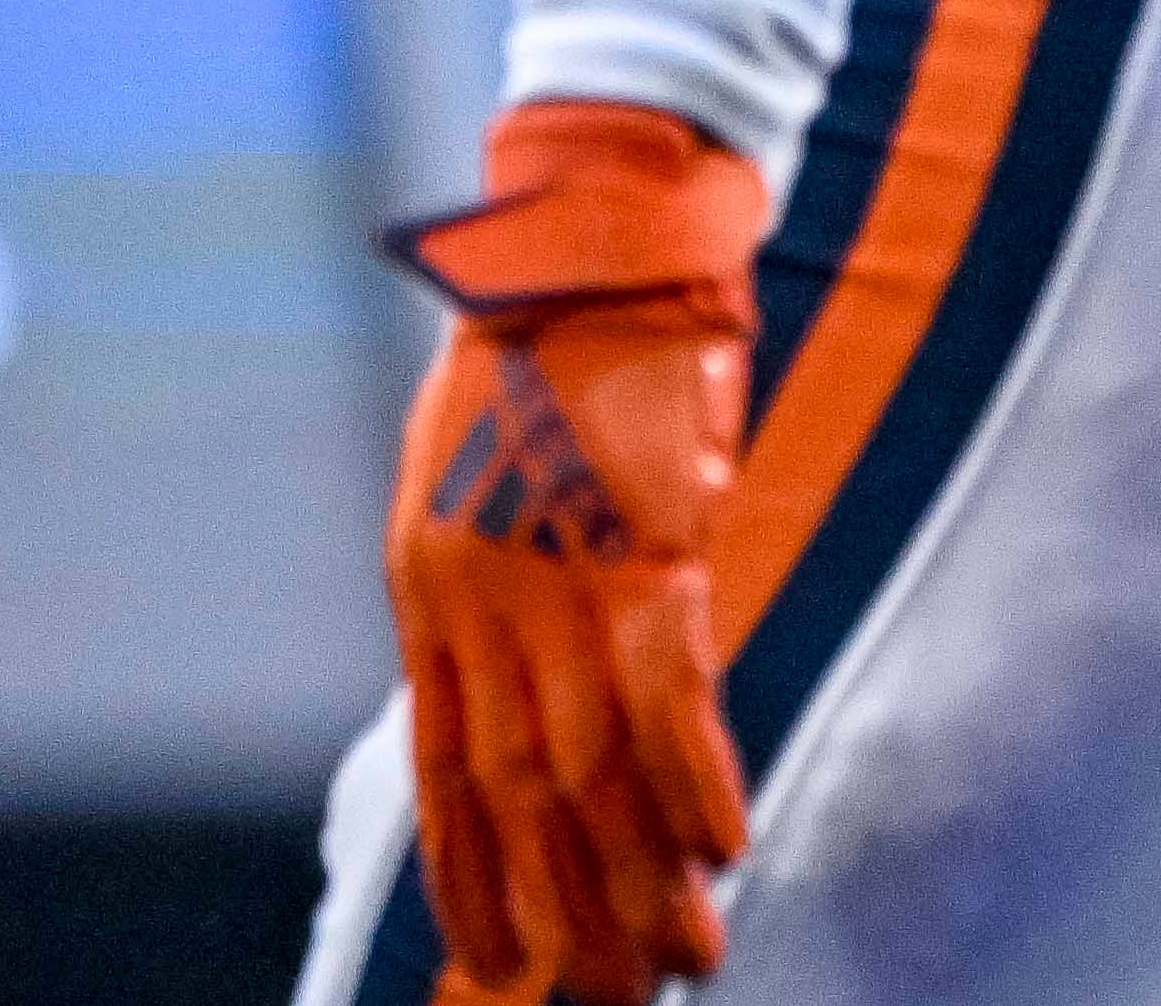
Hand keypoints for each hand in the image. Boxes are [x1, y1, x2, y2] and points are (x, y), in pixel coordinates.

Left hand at [384, 99, 765, 998]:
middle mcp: (482, 601)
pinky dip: (698, 771)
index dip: (473, 878)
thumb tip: (537, 661)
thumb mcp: (480, 469)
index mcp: (433, 588)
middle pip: (523, 795)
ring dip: (642, 875)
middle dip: (565, 912)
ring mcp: (562, 574)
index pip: (449, 772)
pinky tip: (727, 844)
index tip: (495, 963)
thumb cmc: (546, 336)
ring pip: (595, 764)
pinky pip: (670, 686)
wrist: (592, 232)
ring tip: (682, 959)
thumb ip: (498, 574)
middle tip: (605, 999)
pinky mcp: (646, 540)